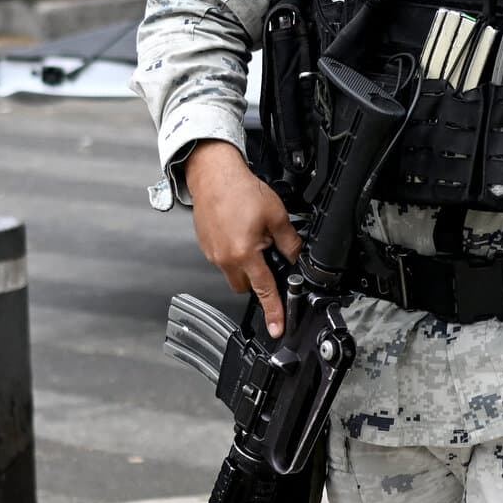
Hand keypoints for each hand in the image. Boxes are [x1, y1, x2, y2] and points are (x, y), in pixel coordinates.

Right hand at [184, 140, 303, 337]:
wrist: (214, 175)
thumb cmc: (241, 191)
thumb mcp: (276, 215)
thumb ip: (289, 242)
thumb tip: (297, 258)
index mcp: (244, 254)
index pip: (265, 290)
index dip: (274, 311)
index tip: (278, 328)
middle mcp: (225, 259)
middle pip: (247, 286)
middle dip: (260, 279)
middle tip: (269, 256)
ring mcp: (213, 254)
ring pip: (234, 274)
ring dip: (247, 266)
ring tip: (254, 239)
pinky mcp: (206, 247)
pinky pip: (223, 261)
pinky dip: (235, 254)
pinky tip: (241, 233)